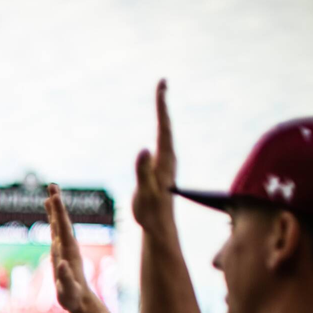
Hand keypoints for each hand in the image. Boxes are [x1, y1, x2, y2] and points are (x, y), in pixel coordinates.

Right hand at [44, 184, 97, 312]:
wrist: (79, 300)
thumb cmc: (72, 297)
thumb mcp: (67, 290)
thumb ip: (65, 278)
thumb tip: (61, 265)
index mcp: (68, 251)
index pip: (62, 227)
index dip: (58, 211)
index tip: (54, 196)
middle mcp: (67, 246)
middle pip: (61, 221)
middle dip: (57, 203)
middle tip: (52, 185)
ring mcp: (64, 248)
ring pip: (58, 224)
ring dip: (54, 209)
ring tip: (50, 194)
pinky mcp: (60, 252)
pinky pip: (56, 232)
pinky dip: (53, 220)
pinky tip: (51, 215)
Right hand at [132, 79, 176, 232]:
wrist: (159, 227)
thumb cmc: (151, 211)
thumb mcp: (145, 191)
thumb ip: (144, 171)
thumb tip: (144, 149)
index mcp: (165, 159)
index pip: (163, 125)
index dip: (162, 105)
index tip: (162, 85)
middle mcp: (168, 158)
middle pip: (166, 125)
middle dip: (162, 105)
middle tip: (162, 85)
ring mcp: (166, 164)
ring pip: (165, 134)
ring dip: (162, 117)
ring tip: (160, 101)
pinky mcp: (161, 171)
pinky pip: (161, 143)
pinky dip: (159, 131)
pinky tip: (157, 135)